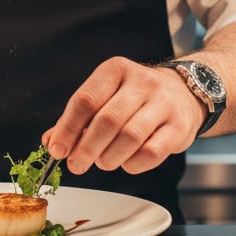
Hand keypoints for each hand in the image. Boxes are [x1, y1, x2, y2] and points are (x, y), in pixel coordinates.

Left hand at [43, 57, 203, 174]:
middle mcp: (141, 82)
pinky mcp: (179, 127)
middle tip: (76, 165)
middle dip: (86, 148)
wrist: (183, 93)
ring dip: (109, 157)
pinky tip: (126, 163)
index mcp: (116, 70)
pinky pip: (151, 152)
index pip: (85, 100)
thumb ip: (78, 118)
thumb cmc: (135, 98)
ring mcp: (163, 103)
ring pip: (129, 137)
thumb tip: (52, 141)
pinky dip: (132, 164)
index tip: (57, 150)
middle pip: (107, 120)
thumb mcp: (106, 96)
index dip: (68, 128)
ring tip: (102, 162)